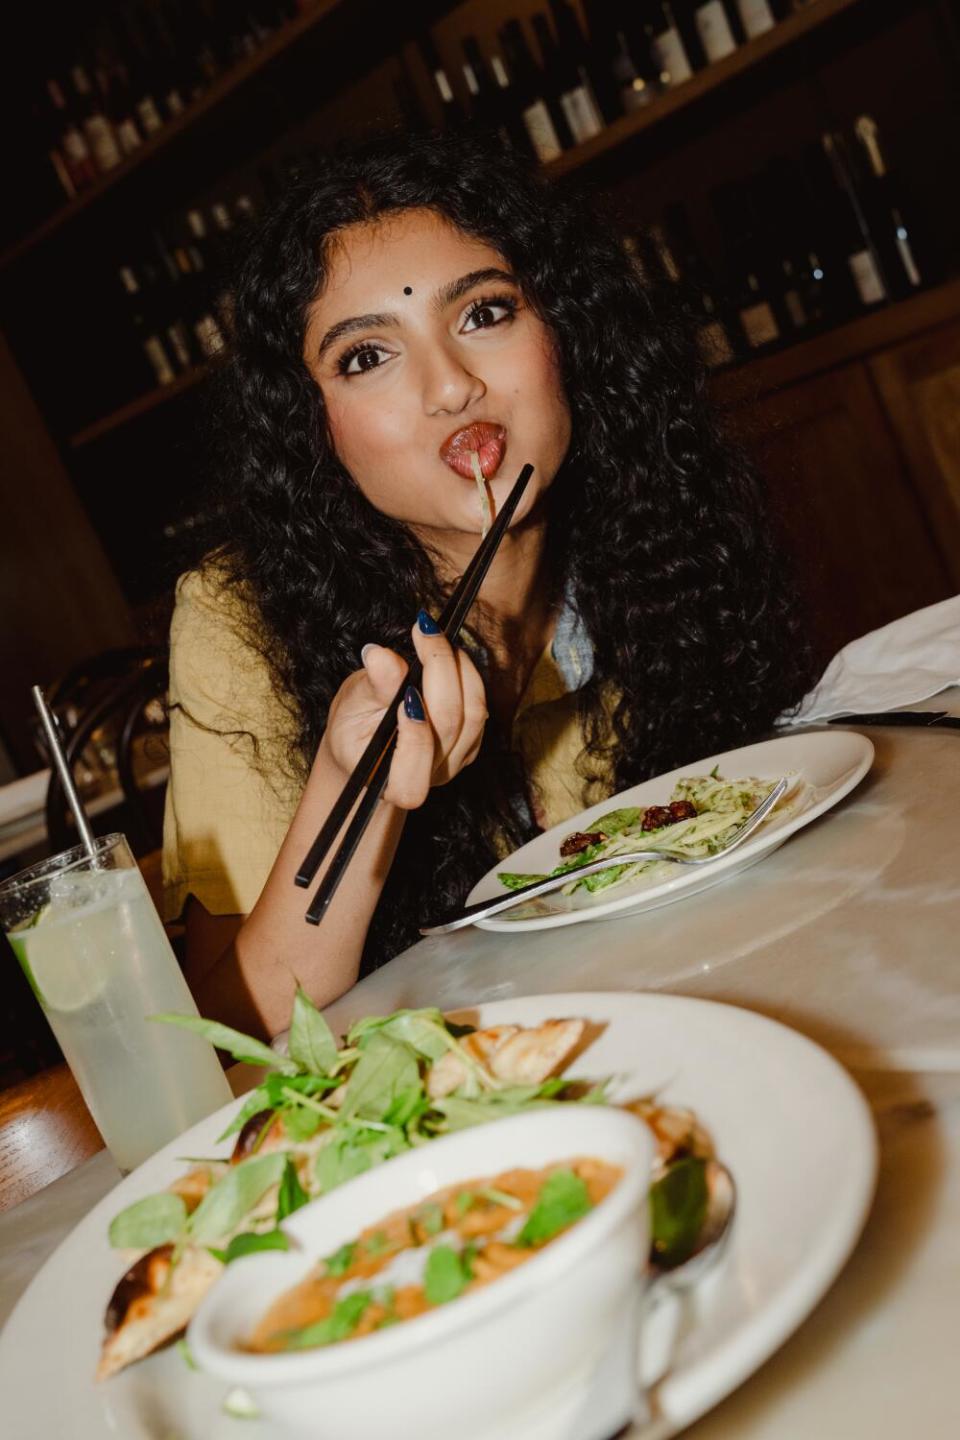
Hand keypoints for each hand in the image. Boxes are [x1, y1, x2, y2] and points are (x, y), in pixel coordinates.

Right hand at [321, 618, 487, 809]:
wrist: (367, 746)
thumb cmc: (353, 732)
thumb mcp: (350, 708)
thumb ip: (372, 688)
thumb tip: (381, 656)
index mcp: (396, 782)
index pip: (417, 763)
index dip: (417, 731)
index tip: (405, 689)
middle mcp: (433, 776)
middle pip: (451, 724)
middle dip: (441, 670)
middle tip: (424, 631)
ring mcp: (456, 760)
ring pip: (474, 713)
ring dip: (459, 668)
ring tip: (433, 637)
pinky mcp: (470, 742)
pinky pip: (479, 707)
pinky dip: (466, 675)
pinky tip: (443, 655)